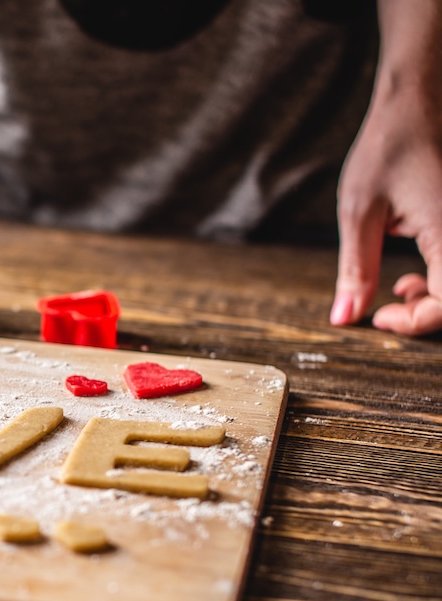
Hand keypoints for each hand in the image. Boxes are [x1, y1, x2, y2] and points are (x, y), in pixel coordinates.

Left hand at [332, 0, 441, 334]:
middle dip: (423, 315)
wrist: (415, 101)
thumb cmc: (387, 146)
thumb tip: (344, 317)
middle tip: (383, 310)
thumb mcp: (359, 212)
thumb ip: (356, 269)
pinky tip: (410, 277)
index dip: (415, 322)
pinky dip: (438, 279)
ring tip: (397, 290)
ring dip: (433, 299)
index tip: (378, 318)